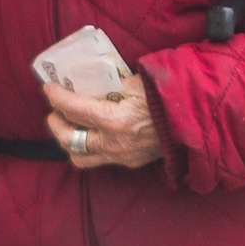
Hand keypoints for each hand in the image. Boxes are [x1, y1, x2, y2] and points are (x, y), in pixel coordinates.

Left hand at [43, 74, 161, 169]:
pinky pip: (98, 158)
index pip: (74, 110)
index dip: (56, 97)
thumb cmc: (166, 96)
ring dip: (68, 140)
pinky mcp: (129, 162)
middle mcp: (114, 143)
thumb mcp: (135, 83)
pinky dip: (88, 145)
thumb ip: (109, 86)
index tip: (48, 88)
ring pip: (79, 156)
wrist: (195, 120)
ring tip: (68, 124)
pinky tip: (90, 131)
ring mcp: (121, 157)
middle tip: (55, 108)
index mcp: (115, 120)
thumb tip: (86, 83)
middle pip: (68, 139)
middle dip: (56, 122)